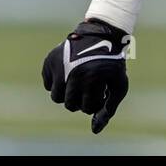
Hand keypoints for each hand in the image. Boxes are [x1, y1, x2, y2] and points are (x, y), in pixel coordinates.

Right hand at [42, 19, 130, 133]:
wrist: (101, 35)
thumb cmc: (111, 64)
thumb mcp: (118, 85)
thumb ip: (109, 108)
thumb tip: (95, 130)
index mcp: (93, 78)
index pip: (87, 108)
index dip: (95, 102)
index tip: (100, 92)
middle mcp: (74, 72)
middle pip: (69, 105)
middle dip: (79, 100)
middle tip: (87, 88)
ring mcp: (60, 66)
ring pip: (56, 97)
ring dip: (67, 94)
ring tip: (77, 83)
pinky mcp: (50, 61)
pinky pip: (48, 84)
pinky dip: (56, 82)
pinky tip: (68, 72)